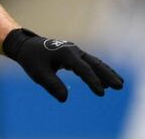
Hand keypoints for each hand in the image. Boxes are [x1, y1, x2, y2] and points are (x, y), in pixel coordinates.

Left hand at [2, 28, 123, 101]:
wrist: (25, 46)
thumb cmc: (31, 59)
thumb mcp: (38, 74)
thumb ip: (52, 85)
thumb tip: (64, 98)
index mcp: (65, 53)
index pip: (83, 69)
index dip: (93, 81)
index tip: (101, 93)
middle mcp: (73, 50)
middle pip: (94, 63)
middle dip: (108, 74)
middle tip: (120, 85)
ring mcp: (74, 51)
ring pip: (94, 62)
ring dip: (106, 72)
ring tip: (118, 84)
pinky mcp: (73, 55)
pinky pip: (89, 63)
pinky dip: (97, 71)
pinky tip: (104, 81)